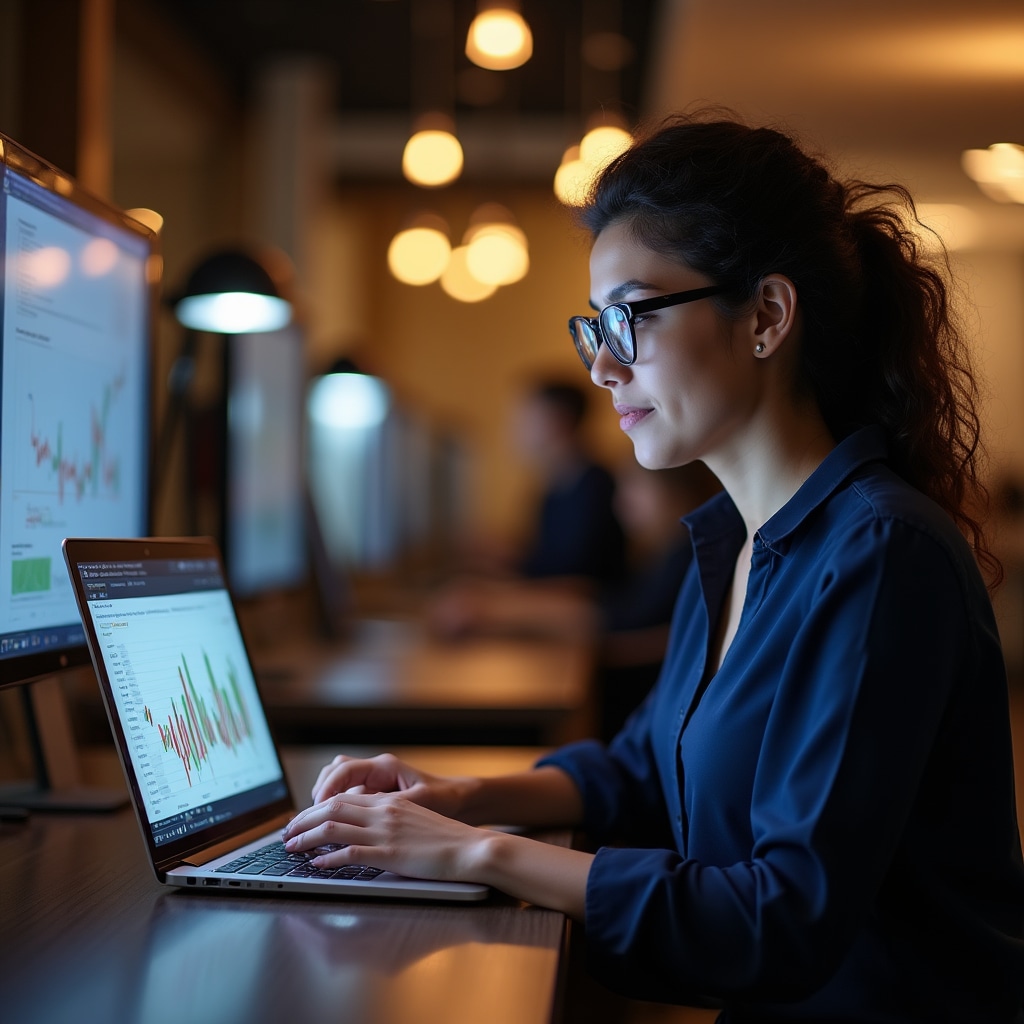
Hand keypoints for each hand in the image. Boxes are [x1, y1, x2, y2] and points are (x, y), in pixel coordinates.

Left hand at [282, 791, 490, 882]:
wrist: (470, 847)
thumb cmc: (445, 839)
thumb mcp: (413, 819)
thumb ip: (387, 819)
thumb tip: (360, 831)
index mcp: (388, 802)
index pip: (342, 797)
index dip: (315, 808)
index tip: (302, 819)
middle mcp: (383, 812)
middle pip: (331, 808)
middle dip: (303, 820)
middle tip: (287, 833)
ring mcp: (385, 833)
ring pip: (334, 828)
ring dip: (308, 837)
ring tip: (292, 847)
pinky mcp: (390, 855)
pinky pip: (351, 854)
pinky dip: (330, 859)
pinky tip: (318, 864)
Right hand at [310, 753, 471, 819]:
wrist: (462, 801)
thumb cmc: (445, 798)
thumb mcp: (421, 801)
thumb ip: (392, 805)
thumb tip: (367, 814)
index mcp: (385, 768)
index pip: (343, 770)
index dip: (326, 789)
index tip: (317, 810)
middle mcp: (377, 772)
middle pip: (334, 774)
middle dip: (318, 797)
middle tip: (306, 823)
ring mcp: (376, 784)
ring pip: (339, 786)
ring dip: (326, 803)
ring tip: (317, 826)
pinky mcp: (377, 798)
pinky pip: (350, 799)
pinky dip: (338, 811)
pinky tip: (335, 829)